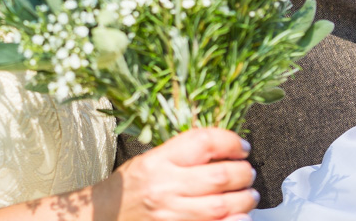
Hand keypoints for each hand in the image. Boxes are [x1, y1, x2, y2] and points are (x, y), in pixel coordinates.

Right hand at [98, 128, 256, 220]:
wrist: (106, 216)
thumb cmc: (129, 186)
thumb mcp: (150, 159)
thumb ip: (182, 153)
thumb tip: (221, 148)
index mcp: (159, 161)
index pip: (203, 142)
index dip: (230, 141)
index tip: (242, 146)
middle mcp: (166, 187)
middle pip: (219, 176)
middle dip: (243, 173)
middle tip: (248, 172)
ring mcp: (173, 214)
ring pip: (223, 205)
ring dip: (244, 199)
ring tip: (249, 194)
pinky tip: (240, 216)